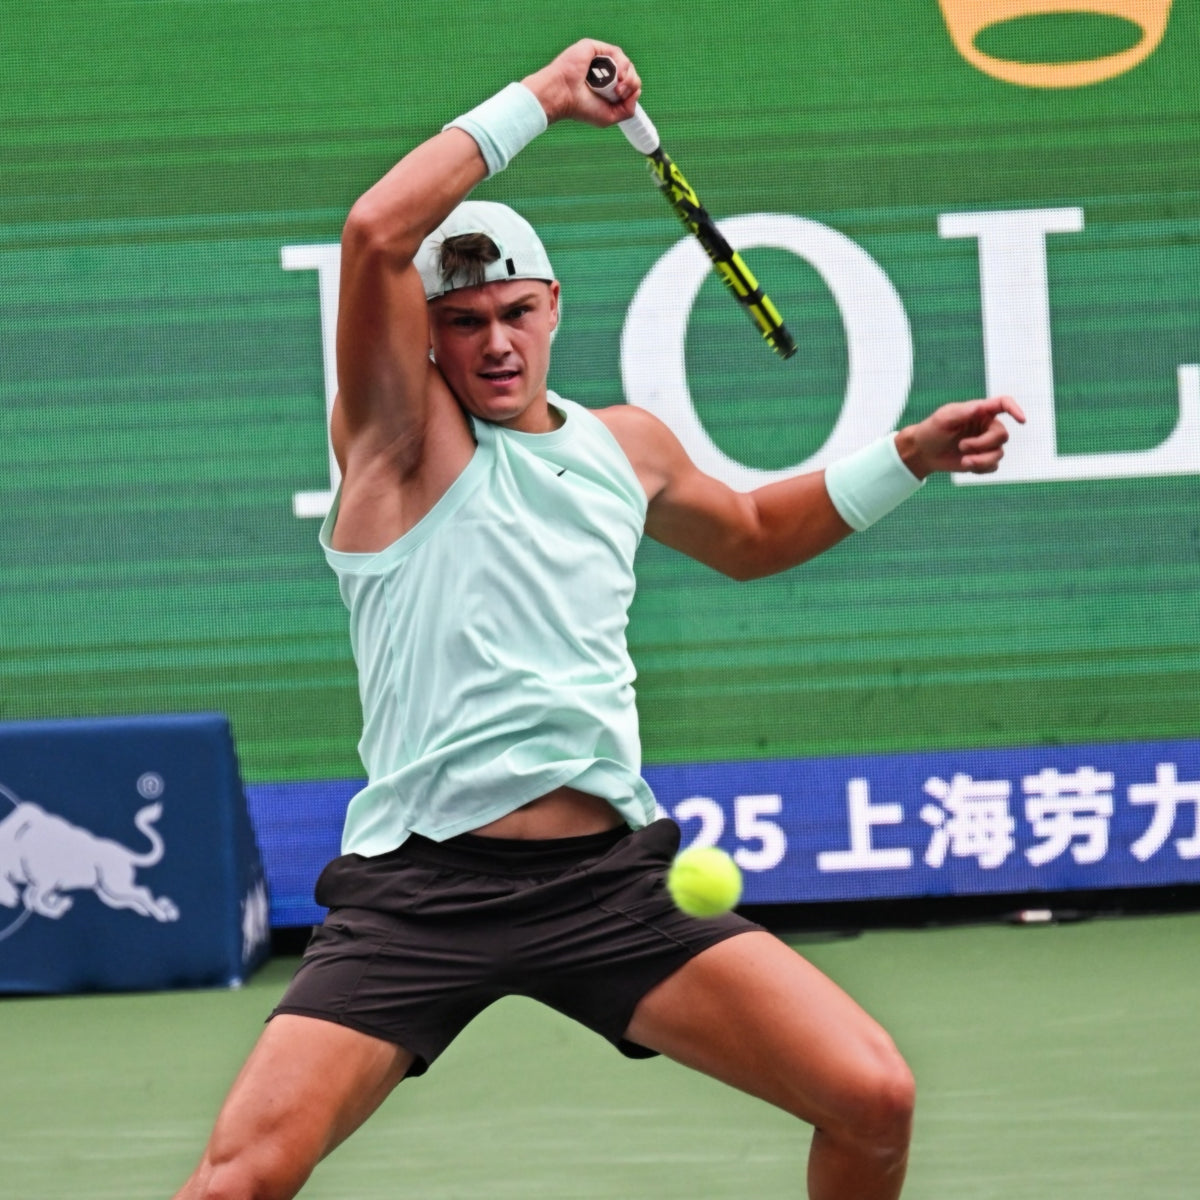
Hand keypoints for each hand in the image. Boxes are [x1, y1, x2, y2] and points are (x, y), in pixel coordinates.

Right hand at [522, 39, 640, 126]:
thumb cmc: (581, 107)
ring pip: (626, 63)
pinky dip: (622, 64)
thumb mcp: (609, 116)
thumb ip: (627, 109)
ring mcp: (599, 59)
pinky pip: (617, 52)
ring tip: (618, 87)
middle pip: (630, 73)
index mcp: (606, 87)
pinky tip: (618, 74)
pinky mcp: (595, 48)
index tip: (624, 99)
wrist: (563, 96)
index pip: (628, 84)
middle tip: (620, 93)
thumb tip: (637, 93)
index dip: (632, 91)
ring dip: (628, 76)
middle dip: (632, 84)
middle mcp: (603, 72)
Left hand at [895, 396, 1025, 478]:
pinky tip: (966, 465)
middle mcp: (987, 427)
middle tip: (962, 446)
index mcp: (981, 412)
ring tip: (964, 460)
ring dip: (981, 459)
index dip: (1015, 409)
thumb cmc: (933, 430)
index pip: (1003, 404)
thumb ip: (963, 412)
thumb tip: (981, 406)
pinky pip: (993, 467)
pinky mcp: (983, 460)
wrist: (924, 451)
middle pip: (1002, 436)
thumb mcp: (944, 418)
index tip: (1021, 420)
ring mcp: (986, 444)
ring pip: (999, 454)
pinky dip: (980, 468)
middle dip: (983, 444)